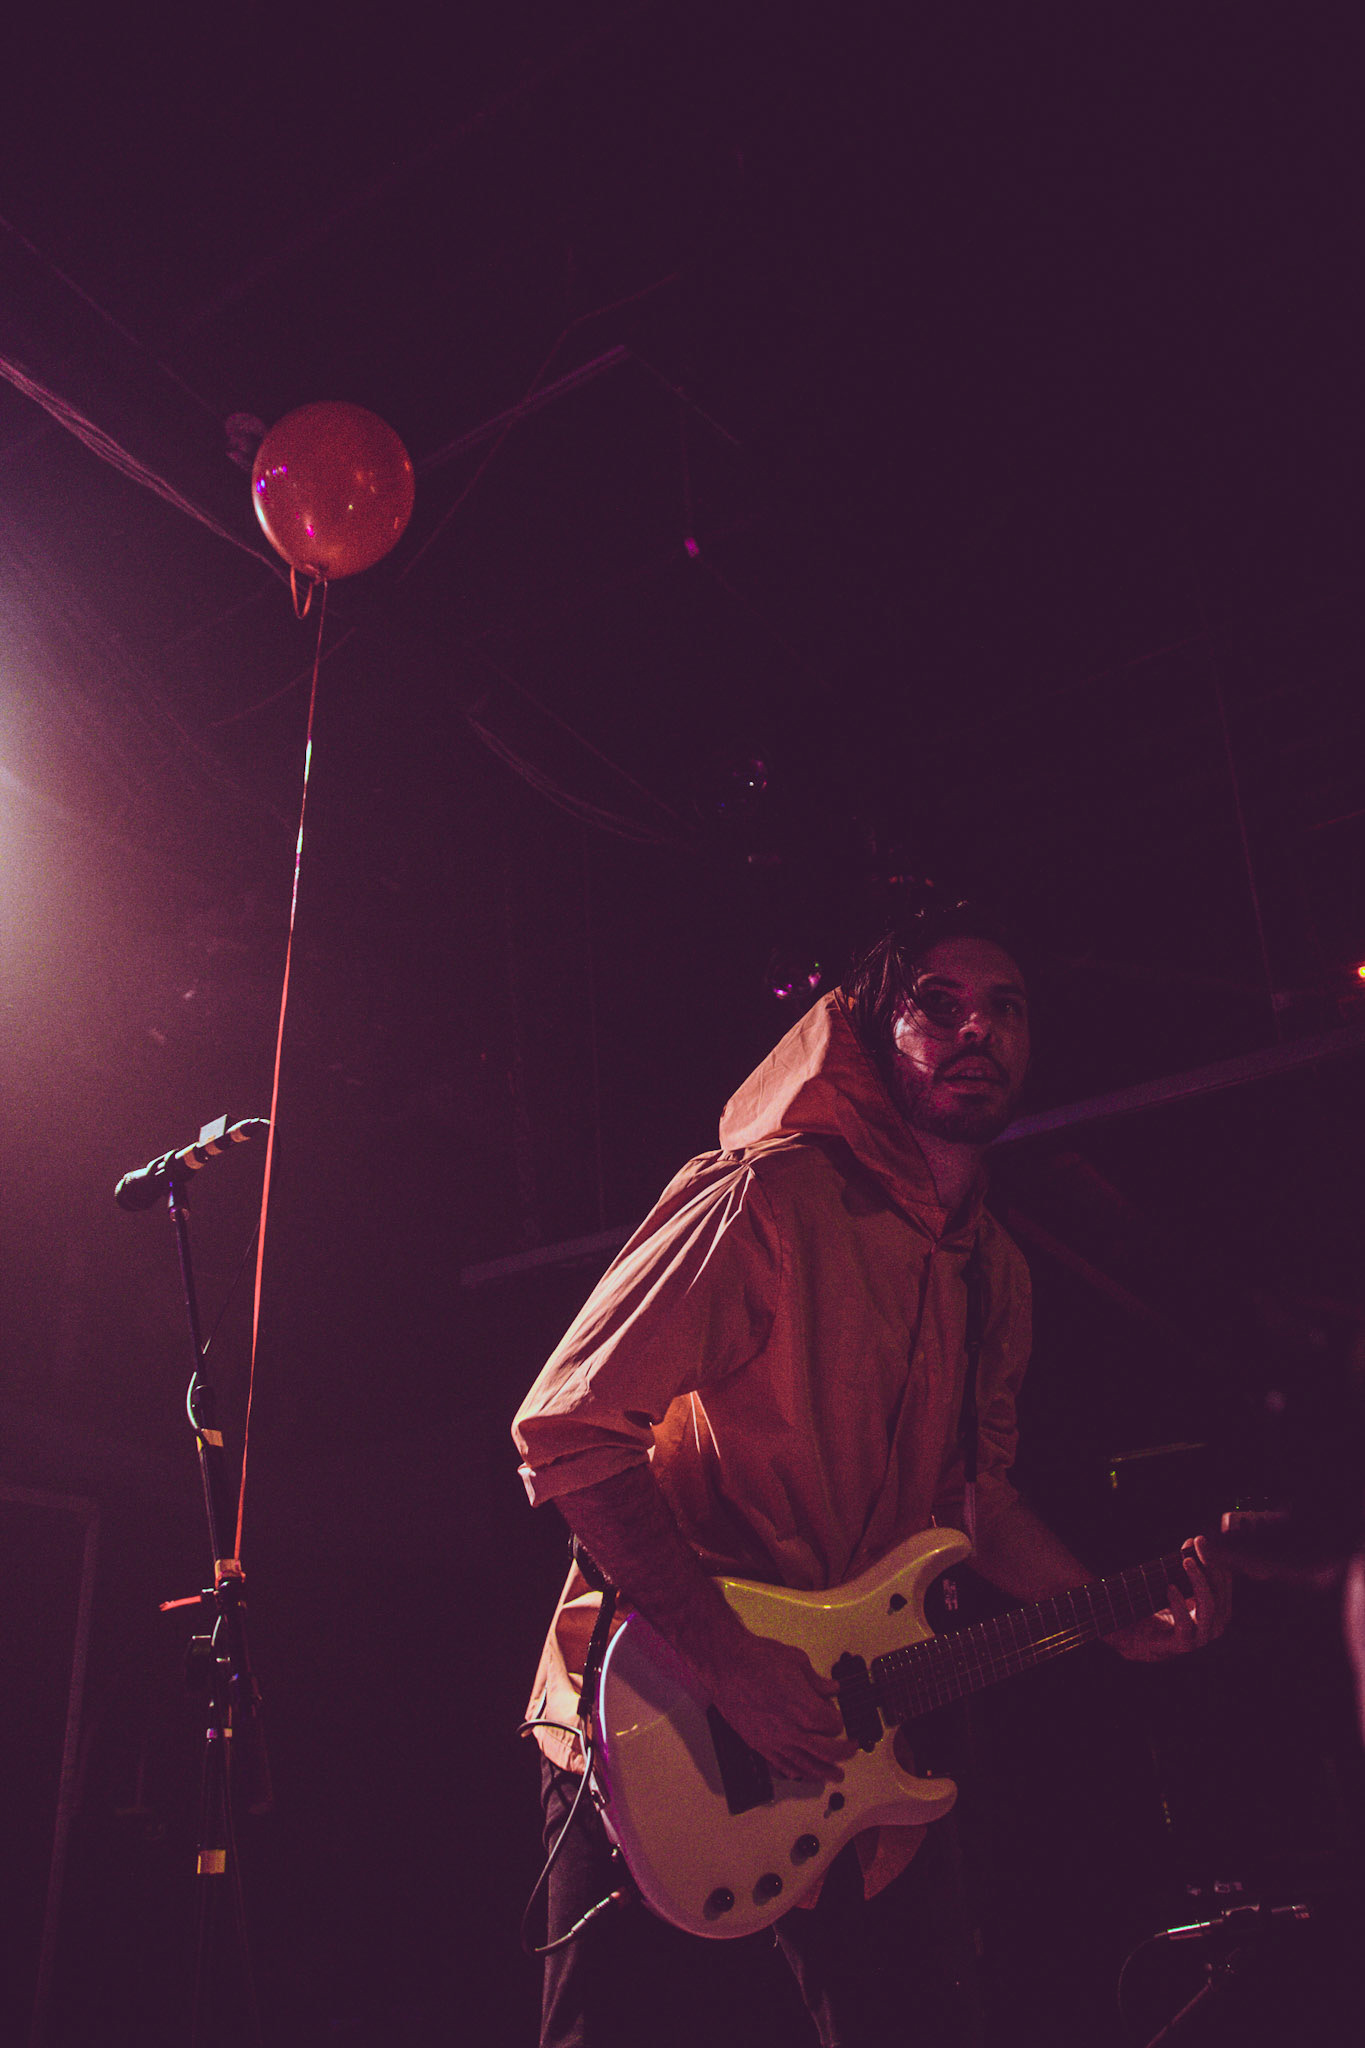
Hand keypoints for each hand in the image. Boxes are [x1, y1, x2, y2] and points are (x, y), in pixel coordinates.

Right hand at [700, 1629, 856, 1783]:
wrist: (725, 1665)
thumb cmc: (757, 1659)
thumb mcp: (796, 1660)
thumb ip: (816, 1680)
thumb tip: (831, 1689)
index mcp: (805, 1708)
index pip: (833, 1725)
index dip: (837, 1719)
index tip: (835, 1713)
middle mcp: (792, 1730)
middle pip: (827, 1752)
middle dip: (843, 1752)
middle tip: (850, 1750)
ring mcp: (774, 1741)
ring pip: (806, 1766)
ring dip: (824, 1772)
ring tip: (835, 1776)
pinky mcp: (758, 1744)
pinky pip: (781, 1766)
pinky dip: (794, 1772)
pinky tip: (800, 1774)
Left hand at [1107, 1535, 1232, 1662]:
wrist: (1137, 1638)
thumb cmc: (1159, 1608)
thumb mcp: (1175, 1583)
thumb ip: (1186, 1566)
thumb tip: (1191, 1541)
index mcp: (1217, 1610)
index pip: (1223, 1581)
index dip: (1213, 1559)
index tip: (1198, 1540)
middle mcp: (1214, 1625)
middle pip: (1219, 1591)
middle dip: (1210, 1564)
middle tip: (1197, 1543)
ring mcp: (1201, 1638)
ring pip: (1209, 1607)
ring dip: (1199, 1581)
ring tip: (1187, 1562)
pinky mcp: (1183, 1646)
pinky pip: (1186, 1626)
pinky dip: (1179, 1605)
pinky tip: (1170, 1588)